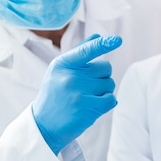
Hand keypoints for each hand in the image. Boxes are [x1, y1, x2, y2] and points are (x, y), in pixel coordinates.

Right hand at [32, 34, 122, 154]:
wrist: (44, 125)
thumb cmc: (55, 94)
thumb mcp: (60, 70)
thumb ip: (79, 52)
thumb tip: (97, 35)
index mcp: (63, 63)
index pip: (87, 50)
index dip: (103, 44)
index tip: (117, 40)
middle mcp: (70, 76)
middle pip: (105, 67)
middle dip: (102, 75)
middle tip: (87, 86)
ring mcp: (78, 93)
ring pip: (109, 83)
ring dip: (104, 90)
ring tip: (87, 97)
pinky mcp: (87, 109)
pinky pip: (111, 99)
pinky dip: (107, 102)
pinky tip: (94, 106)